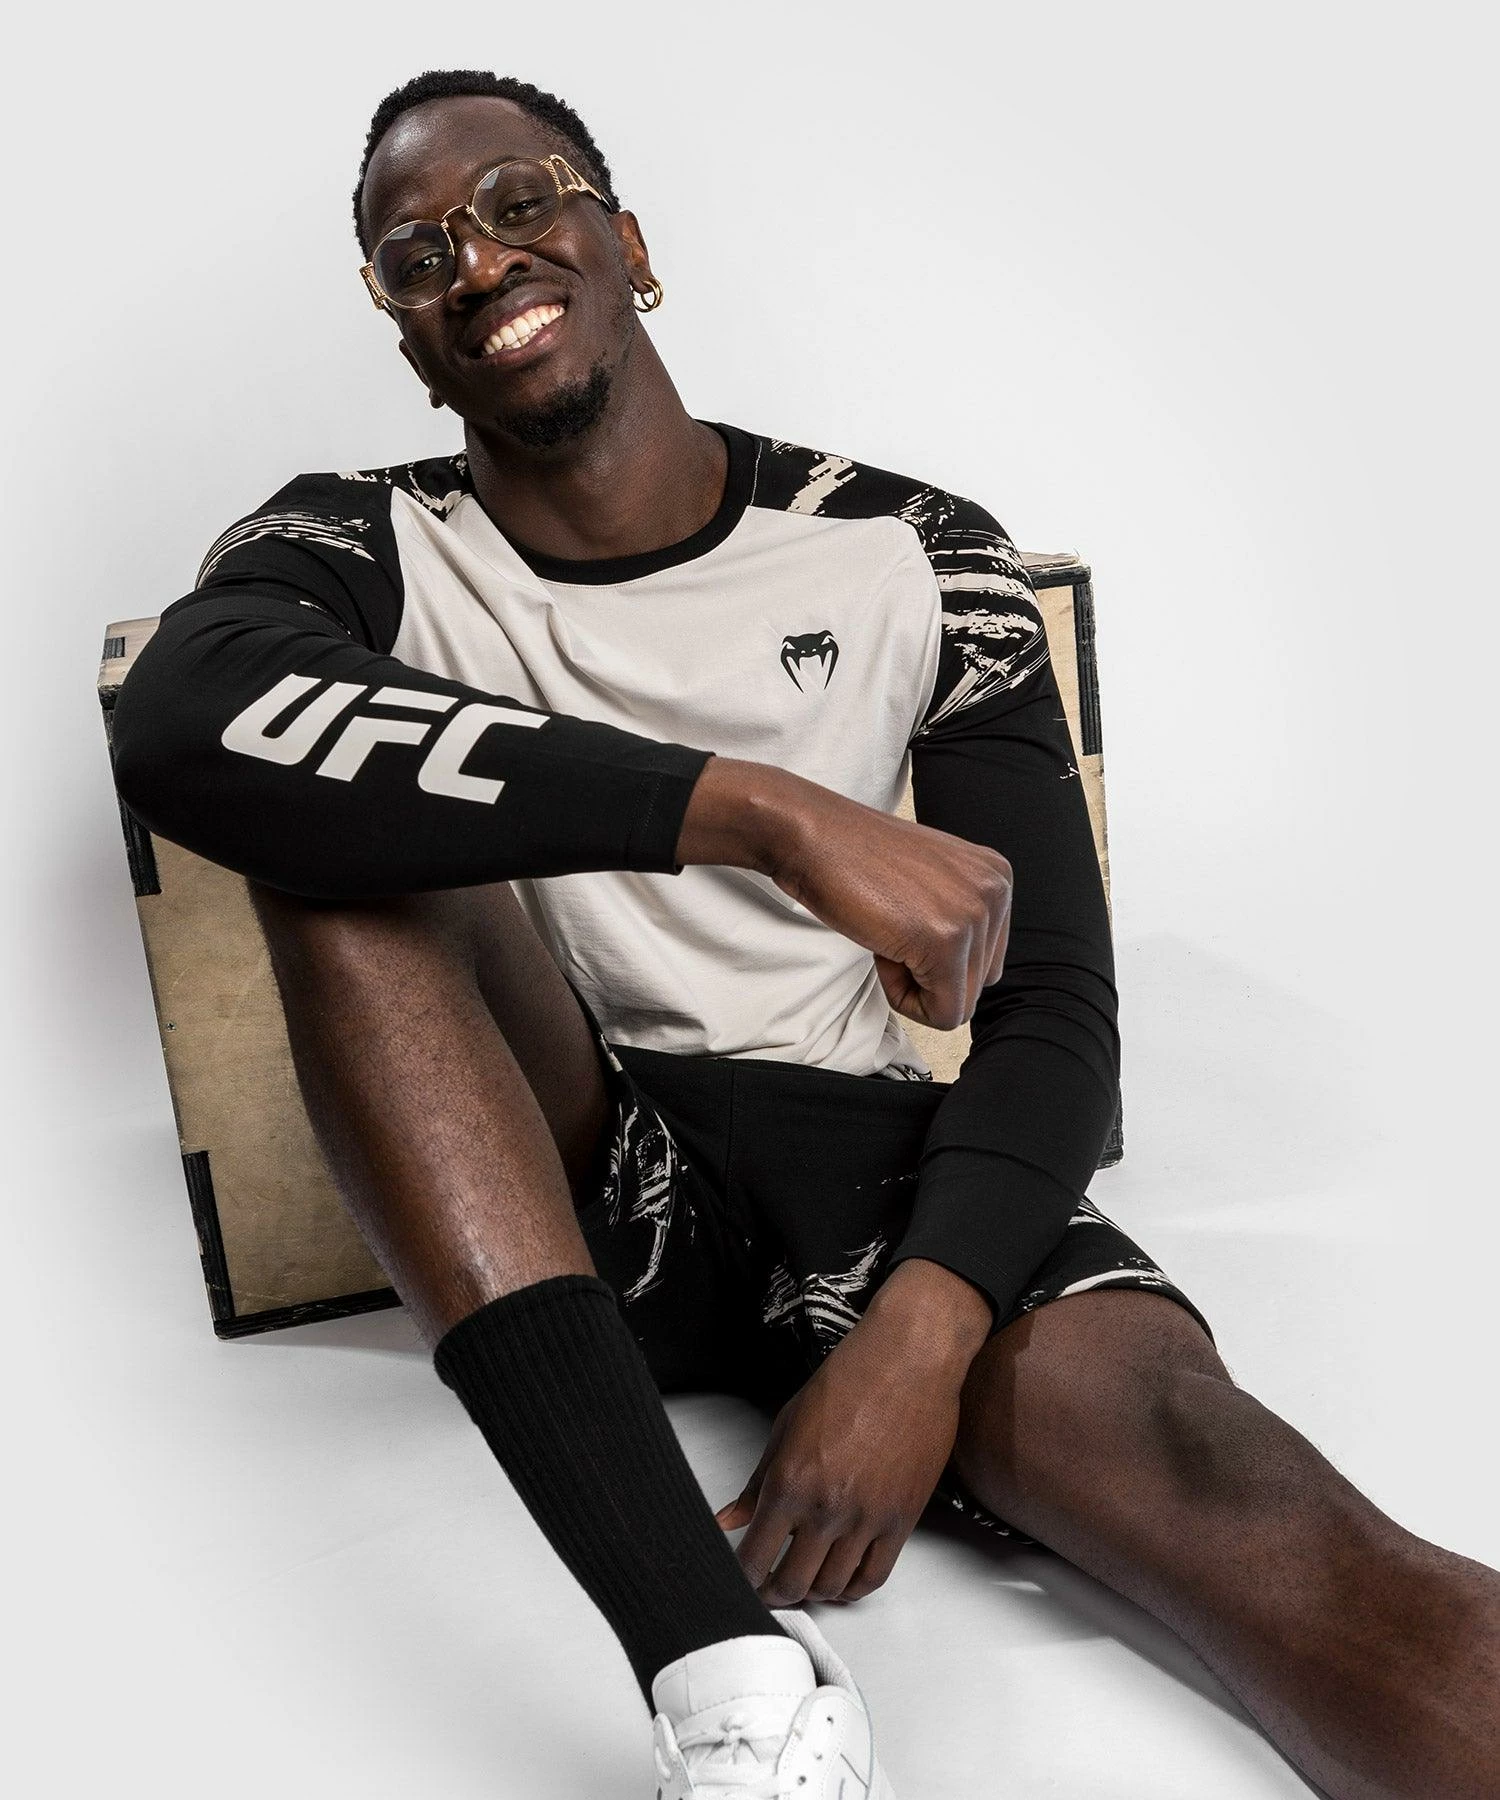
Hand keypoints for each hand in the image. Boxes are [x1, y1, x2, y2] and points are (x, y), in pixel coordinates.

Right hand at [675, 758, 1012, 1029]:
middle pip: (978, 984)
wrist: (813, 837)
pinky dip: (904, 998)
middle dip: (928, 976)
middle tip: (889, 931)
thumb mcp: (930, 881)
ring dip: (913, 984)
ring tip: (885, 935)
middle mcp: (996, 891)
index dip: (936, 959)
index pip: (986, 960)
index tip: (901, 922)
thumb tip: (965, 973)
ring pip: (960, 1003)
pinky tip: (882, 951)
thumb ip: (959, 916)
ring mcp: (975, 914)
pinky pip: (942, 1013)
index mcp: (996, 876)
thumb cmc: (856, 860)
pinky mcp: (946, 941)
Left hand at [714, 1262, 990, 1604]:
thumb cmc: (845, 1383)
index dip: (744, 1578)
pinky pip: (874, 1576)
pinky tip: (841, 1579)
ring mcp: (866, 1518)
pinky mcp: (902, 1520)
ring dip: (813, 1593)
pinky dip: (853, 1588)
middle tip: (770, 1587)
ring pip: (832, 1586)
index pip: (755, 1558)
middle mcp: (826, 1509)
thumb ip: (757, 1482)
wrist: (906, 1363)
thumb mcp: (786, 1426)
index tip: (742, 1579)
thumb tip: (728, 1519)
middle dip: (775, 1593)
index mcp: (789, 1483)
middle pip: (793, 1583)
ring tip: (805, 1581)